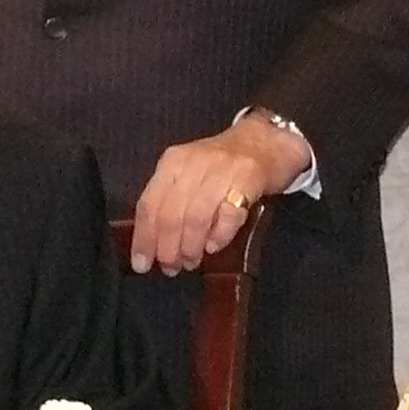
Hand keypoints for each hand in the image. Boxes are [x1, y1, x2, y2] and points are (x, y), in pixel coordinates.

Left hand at [130, 116, 308, 272]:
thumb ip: (169, 202)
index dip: (144, 238)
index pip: (149, 204)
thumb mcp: (188, 173)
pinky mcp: (249, 179)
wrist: (266, 141)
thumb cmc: (221, 164)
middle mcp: (194, 163)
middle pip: (172, 213)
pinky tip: (213, 247)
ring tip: (191, 262)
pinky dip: (218, 236)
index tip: (142, 265)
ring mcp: (223, 170)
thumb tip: (151, 246)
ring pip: (197, 216)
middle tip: (171, 268)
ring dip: (191, 246)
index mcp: (173, 162)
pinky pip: (229, 214)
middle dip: (168, 248)